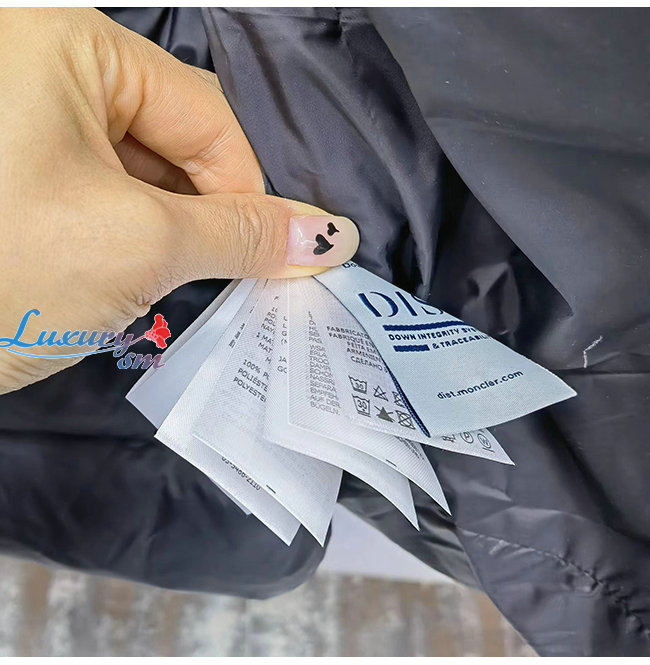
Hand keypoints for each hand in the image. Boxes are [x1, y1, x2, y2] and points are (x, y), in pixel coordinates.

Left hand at [0, 8, 358, 392]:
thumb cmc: (2, 272)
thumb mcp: (139, 245)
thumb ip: (242, 234)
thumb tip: (330, 235)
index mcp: (65, 44)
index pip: (203, 114)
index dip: (245, 190)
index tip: (266, 256)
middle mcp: (37, 68)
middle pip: (169, 142)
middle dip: (203, 216)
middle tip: (218, 280)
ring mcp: (18, 123)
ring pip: (135, 173)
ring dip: (167, 233)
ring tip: (159, 286)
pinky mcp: (9, 174)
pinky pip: (96, 194)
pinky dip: (126, 238)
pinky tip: (121, 279)